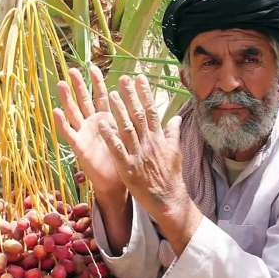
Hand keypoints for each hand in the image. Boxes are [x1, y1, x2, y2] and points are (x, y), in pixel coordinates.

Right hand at [53, 66, 124, 195]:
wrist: (117, 182)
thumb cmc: (124, 159)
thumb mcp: (133, 135)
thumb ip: (137, 119)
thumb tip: (146, 103)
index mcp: (107, 119)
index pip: (102, 96)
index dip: (98, 82)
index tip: (94, 66)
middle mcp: (93, 123)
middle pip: (84, 100)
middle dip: (79, 84)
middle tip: (72, 69)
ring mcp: (84, 133)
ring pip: (74, 112)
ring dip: (67, 98)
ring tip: (61, 83)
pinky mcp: (79, 146)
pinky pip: (69, 133)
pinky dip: (62, 122)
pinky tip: (56, 111)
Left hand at [99, 74, 189, 221]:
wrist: (169, 200)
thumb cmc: (171, 177)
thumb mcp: (176, 152)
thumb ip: (173, 133)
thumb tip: (177, 117)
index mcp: (158, 138)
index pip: (151, 111)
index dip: (145, 93)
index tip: (139, 78)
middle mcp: (149, 143)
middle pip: (138, 115)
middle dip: (130, 96)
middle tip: (122, 79)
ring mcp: (138, 155)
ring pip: (127, 129)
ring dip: (118, 111)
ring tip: (110, 95)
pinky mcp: (128, 168)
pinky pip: (117, 150)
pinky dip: (110, 137)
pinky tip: (102, 125)